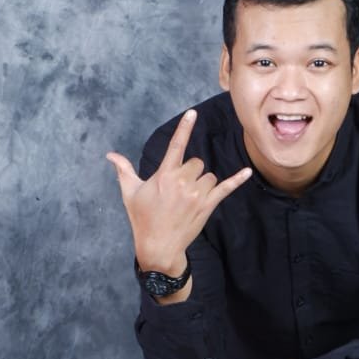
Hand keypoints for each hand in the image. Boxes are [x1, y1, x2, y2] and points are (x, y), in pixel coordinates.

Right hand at [107, 108, 251, 275]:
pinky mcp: (208, 205)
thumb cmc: (142, 218)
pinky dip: (237, 179)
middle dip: (189, 172)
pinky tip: (248, 171)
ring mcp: (197, 194)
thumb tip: (110, 154)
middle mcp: (182, 182)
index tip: (192, 113)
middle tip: (177, 190)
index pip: (176, 145)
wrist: (158, 246)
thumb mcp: (130, 193)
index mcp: (164, 175)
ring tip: (188, 199)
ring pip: (208, 176)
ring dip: (202, 183)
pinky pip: (226, 188)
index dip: (184, 128)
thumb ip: (124, 170)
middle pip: (196, 162)